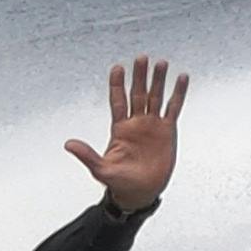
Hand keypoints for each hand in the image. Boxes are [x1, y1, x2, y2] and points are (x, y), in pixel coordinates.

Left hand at [64, 55, 187, 213]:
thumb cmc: (120, 183)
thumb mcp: (101, 169)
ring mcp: (152, 125)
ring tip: (161, 63)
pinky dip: (177, 93)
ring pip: (156, 97)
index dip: (117, 85)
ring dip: (158, 80)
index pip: (117, 101)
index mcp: (120, 129)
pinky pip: (173, 108)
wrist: (141, 193)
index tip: (118, 68)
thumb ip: (87, 155)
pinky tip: (181, 78)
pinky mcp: (168, 131)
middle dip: (139, 76)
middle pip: (138, 93)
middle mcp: (136, 123)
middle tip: (141, 58)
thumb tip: (68, 144)